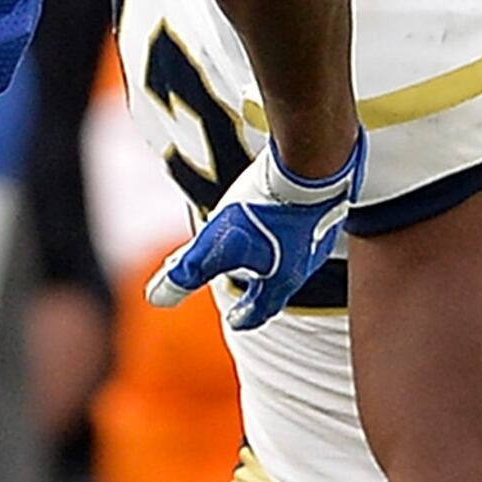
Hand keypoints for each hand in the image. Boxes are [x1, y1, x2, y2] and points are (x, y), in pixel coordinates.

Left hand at [150, 137, 363, 331]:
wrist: (316, 163)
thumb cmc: (267, 206)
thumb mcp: (216, 243)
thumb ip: (187, 272)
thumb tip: (156, 299)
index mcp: (282, 279)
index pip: (262, 309)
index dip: (245, 316)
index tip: (235, 319)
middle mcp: (306, 261)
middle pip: (278, 281)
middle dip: (257, 285)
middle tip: (241, 281)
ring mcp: (320, 231)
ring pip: (292, 252)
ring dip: (271, 254)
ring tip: (255, 243)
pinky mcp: (326, 204)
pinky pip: (303, 223)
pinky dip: (284, 225)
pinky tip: (277, 209)